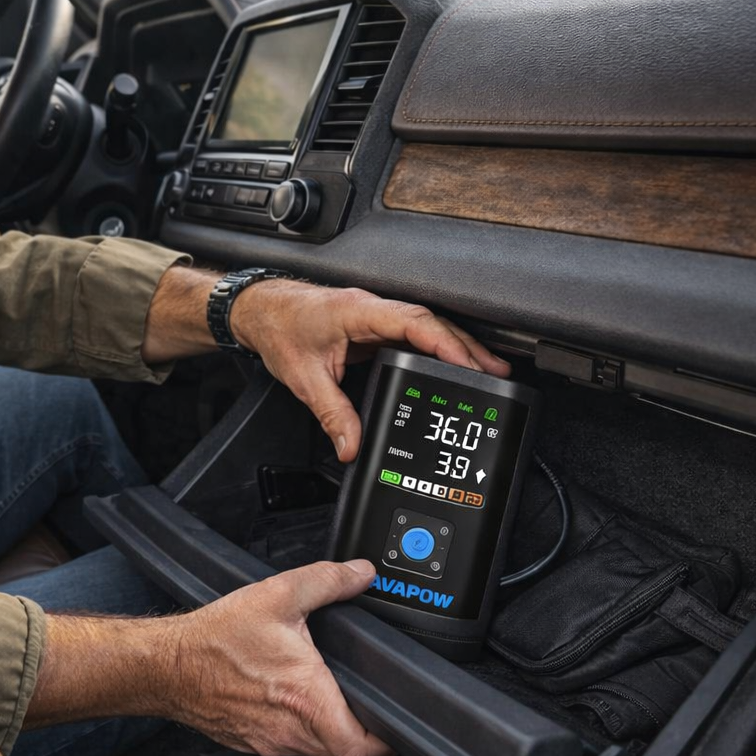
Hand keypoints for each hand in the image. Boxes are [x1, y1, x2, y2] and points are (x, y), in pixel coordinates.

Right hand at [162, 560, 393, 755]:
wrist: (165, 665)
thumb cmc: (214, 639)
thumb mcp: (278, 594)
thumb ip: (328, 580)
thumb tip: (361, 574)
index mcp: (305, 698)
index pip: (360, 749)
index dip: (386, 743)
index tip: (395, 725)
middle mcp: (288, 729)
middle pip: (342, 752)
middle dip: (361, 732)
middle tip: (368, 705)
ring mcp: (268, 741)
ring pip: (315, 750)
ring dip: (329, 729)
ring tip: (331, 697)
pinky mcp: (250, 742)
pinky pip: (286, 745)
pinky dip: (298, 728)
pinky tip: (290, 699)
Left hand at [230, 281, 509, 460]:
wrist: (258, 310)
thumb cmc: (278, 330)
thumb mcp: (305, 379)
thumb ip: (333, 414)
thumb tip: (352, 446)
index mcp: (359, 313)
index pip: (415, 323)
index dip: (447, 343)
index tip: (470, 365)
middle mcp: (371, 309)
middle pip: (431, 323)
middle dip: (466, 348)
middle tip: (496, 372)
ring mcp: (374, 315)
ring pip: (426, 326)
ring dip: (455, 346)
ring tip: (485, 371)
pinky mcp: (372, 324)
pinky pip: (412, 333)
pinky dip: (434, 348)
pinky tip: (448, 365)